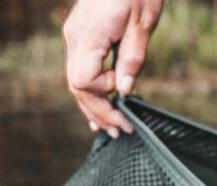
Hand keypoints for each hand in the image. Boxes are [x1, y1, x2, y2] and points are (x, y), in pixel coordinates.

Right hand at [63, 0, 162, 136]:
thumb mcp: (142, 23)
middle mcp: (74, 38)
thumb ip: (133, 57)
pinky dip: (89, 90)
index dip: (103, 92)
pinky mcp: (80, 34)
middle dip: (98, 111)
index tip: (124, 90)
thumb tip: (126, 90)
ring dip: (92, 105)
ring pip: (75, 80)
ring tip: (109, 127)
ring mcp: (74, 36)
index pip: (83, 81)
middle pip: (76, 87)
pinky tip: (100, 105)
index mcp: (88, 36)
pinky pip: (79, 69)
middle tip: (121, 130)